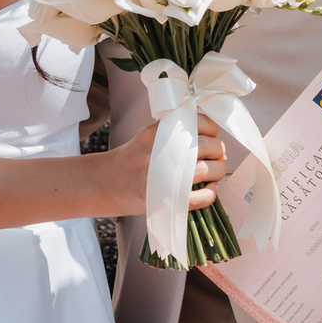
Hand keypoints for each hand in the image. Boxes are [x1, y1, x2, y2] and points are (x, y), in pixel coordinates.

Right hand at [109, 112, 228, 215]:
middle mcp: (162, 151)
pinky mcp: (165, 200)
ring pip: (208, 171)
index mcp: (158, 132)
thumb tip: (208, 136)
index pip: (198, 122)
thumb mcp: (146, 136)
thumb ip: (171, 131)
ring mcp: (164, 176)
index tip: (211, 137)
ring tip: (214, 175)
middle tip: (217, 158)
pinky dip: (210, 194)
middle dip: (218, 153)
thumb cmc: (128, 161)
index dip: (211, 131)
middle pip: (208, 147)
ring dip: (217, 173)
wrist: (102, 184)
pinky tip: (208, 191)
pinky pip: (200, 198)